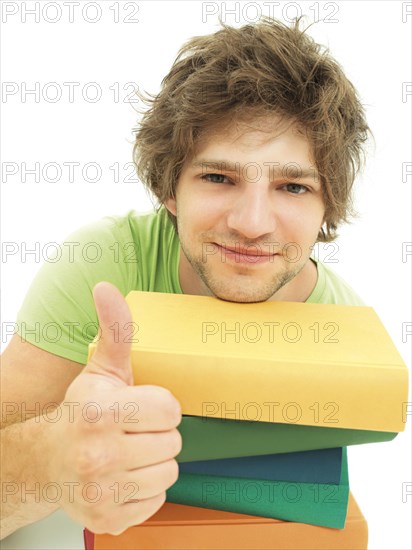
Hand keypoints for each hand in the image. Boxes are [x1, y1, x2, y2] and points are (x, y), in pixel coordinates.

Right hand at [47, 282, 181, 534]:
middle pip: (174, 442)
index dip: (159, 405)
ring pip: (169, 473)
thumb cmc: (82, 411)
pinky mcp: (109, 521)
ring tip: (129, 452)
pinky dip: (145, 489)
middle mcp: (97, 456)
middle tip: (132, 430)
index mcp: (99, 412)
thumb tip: (106, 287)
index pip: (170, 409)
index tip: (139, 406)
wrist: (49, 461)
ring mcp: (102, 493)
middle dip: (158, 433)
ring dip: (154, 461)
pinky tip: (123, 477)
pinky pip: (157, 500)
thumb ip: (114, 330)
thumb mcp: (101, 368)